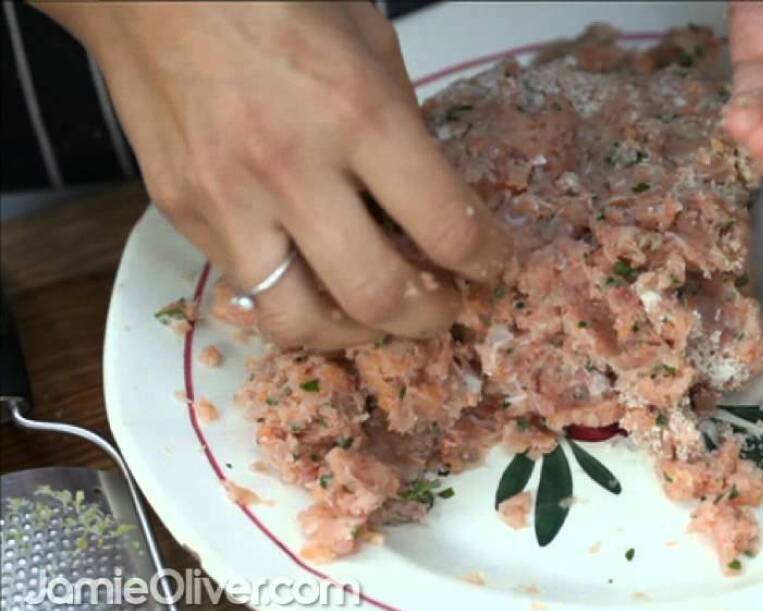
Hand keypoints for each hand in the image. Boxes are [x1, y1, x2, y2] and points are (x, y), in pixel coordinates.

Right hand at [38, 2, 509, 347]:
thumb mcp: (368, 42)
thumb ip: (404, 125)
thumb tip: (433, 196)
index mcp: (355, 113)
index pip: (445, 226)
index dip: (486, 260)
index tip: (493, 263)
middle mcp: (291, 169)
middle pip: (377, 296)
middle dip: (431, 317)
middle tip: (446, 305)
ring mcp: (228, 200)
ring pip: (299, 321)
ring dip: (355, 331)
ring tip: (378, 310)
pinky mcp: (183, 214)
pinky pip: (247, 288)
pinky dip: (293, 296)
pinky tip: (314, 275)